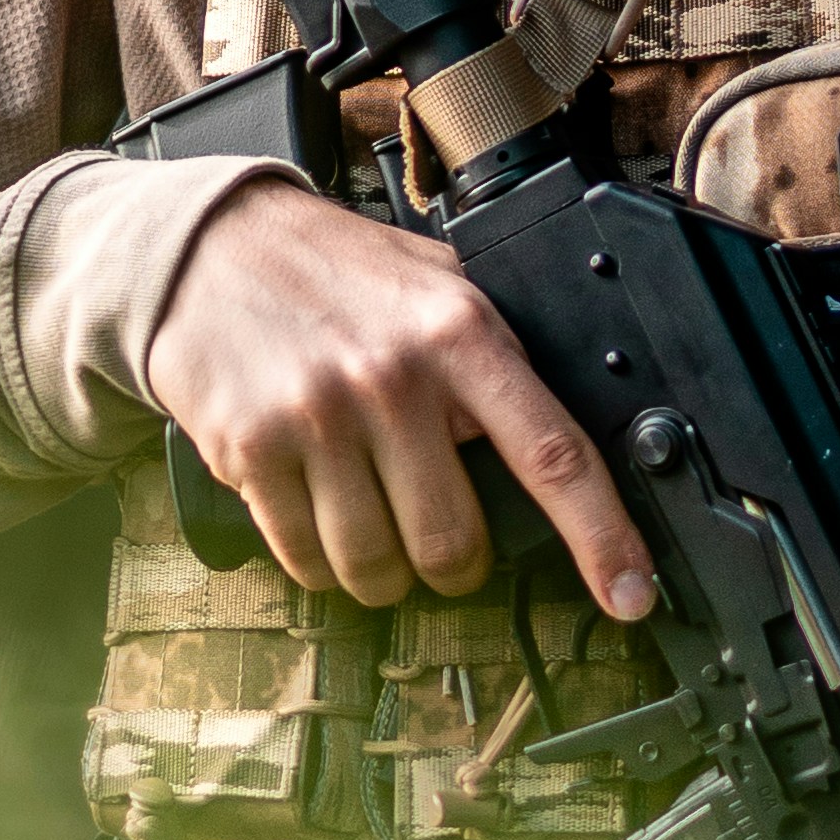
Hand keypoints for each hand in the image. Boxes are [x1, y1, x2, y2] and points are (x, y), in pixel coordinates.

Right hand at [145, 175, 655, 617]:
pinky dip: (319, 563)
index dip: (602, 539)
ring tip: (373, 530)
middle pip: (454, 544)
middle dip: (454, 567)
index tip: (630, 596)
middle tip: (441, 541)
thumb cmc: (336, 272)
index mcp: (460, 333)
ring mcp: (319, 417)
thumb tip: (574, 437)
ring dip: (382, 575)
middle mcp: (393, 378)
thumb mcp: (436, 280)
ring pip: (376, 566)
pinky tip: (317, 517)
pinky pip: (305, 559)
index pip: (554, 455)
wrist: (209, 243)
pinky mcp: (252, 450)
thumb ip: (495, 350)